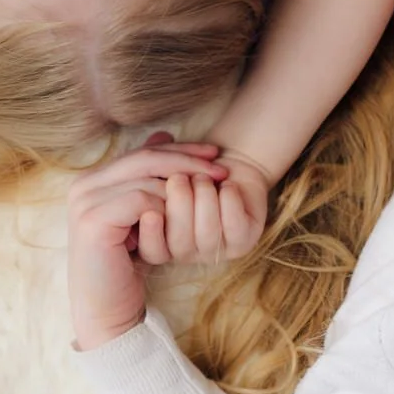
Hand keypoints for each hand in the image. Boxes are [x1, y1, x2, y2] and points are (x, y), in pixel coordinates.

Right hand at [66, 133, 227, 349]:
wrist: (105, 309)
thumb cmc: (125, 266)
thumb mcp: (142, 215)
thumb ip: (149, 179)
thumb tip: (165, 132)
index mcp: (93, 180)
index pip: (143, 151)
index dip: (181, 149)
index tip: (215, 154)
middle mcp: (83, 186)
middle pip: (145, 157)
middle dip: (188, 161)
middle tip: (221, 169)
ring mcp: (84, 202)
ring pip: (146, 178)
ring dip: (182, 187)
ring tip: (207, 196)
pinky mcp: (93, 221)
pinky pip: (142, 200)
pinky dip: (166, 207)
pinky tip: (181, 220)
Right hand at [133, 144, 270, 266]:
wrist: (231, 169)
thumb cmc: (191, 171)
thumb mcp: (163, 170)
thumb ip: (152, 165)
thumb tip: (158, 140)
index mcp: (163, 242)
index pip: (152, 251)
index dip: (151, 234)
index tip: (150, 210)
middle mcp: (188, 254)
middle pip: (178, 242)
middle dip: (180, 204)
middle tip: (181, 177)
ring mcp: (215, 251)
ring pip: (208, 235)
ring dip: (205, 198)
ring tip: (205, 176)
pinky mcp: (243, 242)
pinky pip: (234, 226)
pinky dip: (229, 200)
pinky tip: (227, 185)